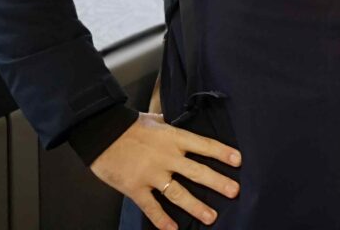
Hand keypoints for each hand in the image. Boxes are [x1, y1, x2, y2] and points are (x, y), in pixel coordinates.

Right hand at [90, 112, 240, 229]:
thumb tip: (186, 121)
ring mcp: (151, 174)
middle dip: (218, 182)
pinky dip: (161, 220)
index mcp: (173, 137)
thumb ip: (172, 126)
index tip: (238, 160)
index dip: (222, 152)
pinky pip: (151, 207)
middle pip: (197, 171)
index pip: (204, 145)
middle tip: (234, 191)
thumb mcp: (156, 119)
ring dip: (196, 206)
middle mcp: (167, 157)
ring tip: (211, 217)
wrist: (100, 132)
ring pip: (178, 193)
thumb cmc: (129, 124)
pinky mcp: (135, 188)